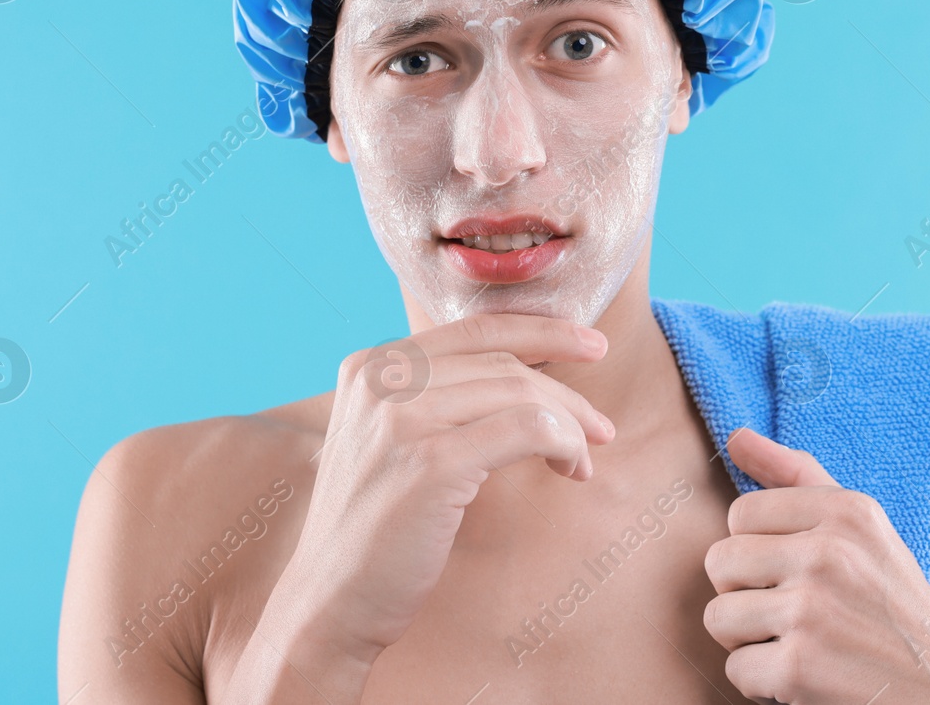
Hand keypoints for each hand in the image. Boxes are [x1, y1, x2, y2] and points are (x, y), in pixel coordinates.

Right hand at [246, 314, 613, 694]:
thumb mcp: (389, 439)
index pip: (474, 328)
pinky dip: (563, 443)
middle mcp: (382, 379)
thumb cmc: (373, 527)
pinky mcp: (432, 463)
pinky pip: (527, 430)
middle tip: (600, 426)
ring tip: (585, 458)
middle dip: (565, 391)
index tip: (589, 345)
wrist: (330, 601)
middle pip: (503, 361)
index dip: (542, 330)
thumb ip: (433, 398)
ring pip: (522, 392)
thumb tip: (525, 377)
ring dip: (570, 424)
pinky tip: (569, 467)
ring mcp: (404, 419)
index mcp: (370, 365)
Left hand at [703, 428, 929, 704]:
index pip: (741, 513)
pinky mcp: (799, 667)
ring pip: (718, 617)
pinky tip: (803, 679)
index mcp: (845, 511)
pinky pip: (736, 668)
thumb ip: (796, 475)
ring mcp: (812, 610)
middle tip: (791, 613)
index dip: (758, 551)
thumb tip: (736, 437)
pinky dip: (762, 684)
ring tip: (795, 643)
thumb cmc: (893, 604)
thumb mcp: (860, 527)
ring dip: (748, 642)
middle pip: (719, 562)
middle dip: (744, 594)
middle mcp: (829, 553)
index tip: (796, 572)